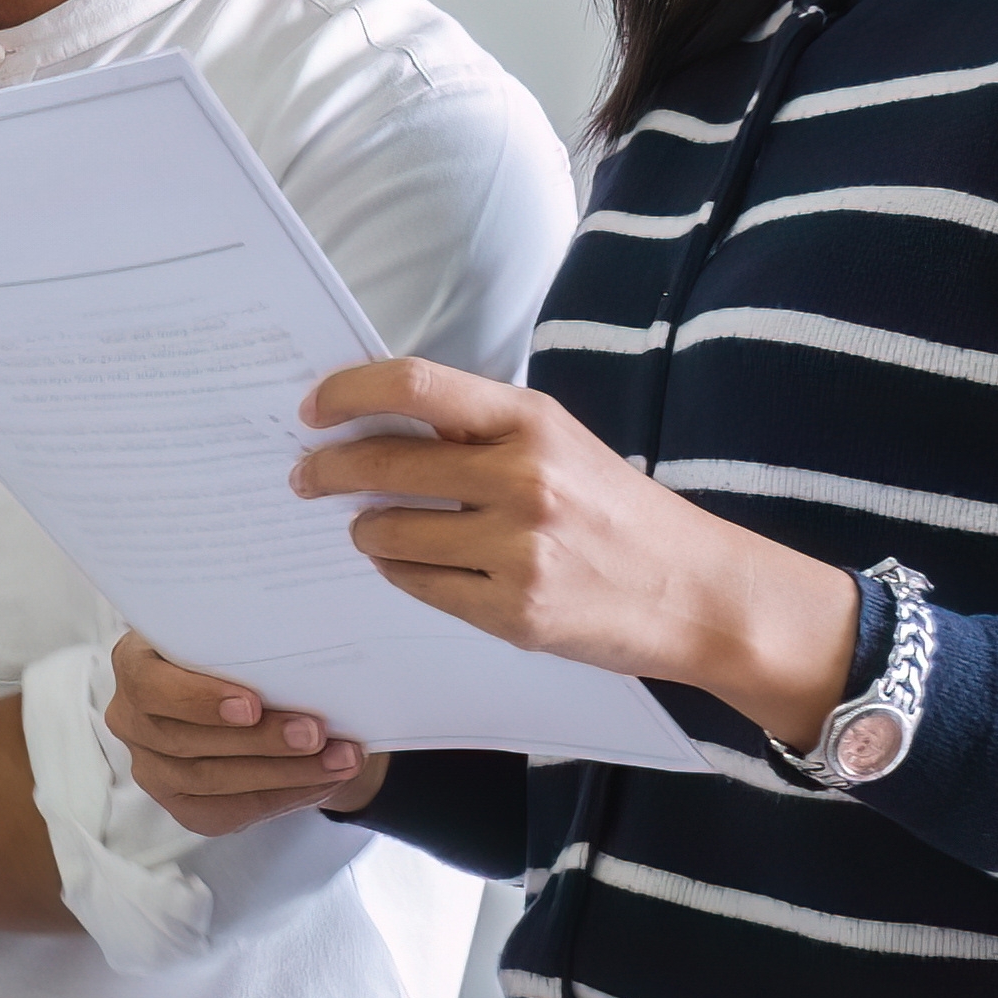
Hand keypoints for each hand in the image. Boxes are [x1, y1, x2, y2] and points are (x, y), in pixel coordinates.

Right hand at [105, 629, 381, 836]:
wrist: (270, 695)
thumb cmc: (253, 650)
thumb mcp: (249, 625)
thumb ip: (259, 618)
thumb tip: (318, 616)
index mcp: (136, 662)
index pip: (149, 685)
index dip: (197, 699)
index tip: (252, 705)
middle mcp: (131, 717)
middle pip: (185, 740)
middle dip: (259, 740)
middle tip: (316, 733)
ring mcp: (152, 766)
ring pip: (210, 780)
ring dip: (283, 771)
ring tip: (339, 758)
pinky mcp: (181, 803)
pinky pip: (227, 811)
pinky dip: (282, 796)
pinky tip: (323, 779)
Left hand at [290, 358, 871, 742]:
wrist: (693, 591)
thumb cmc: (616, 511)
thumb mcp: (560, 443)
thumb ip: (479, 432)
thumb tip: (373, 422)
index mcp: (532, 421)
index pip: (412, 386)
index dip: (345, 392)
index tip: (310, 410)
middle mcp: (523, 480)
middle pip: (381, 464)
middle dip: (325, 471)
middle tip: (304, 477)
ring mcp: (517, 550)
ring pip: (387, 533)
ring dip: (364, 529)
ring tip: (368, 527)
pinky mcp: (512, 611)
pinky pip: (417, 585)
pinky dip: (398, 571)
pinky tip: (407, 562)